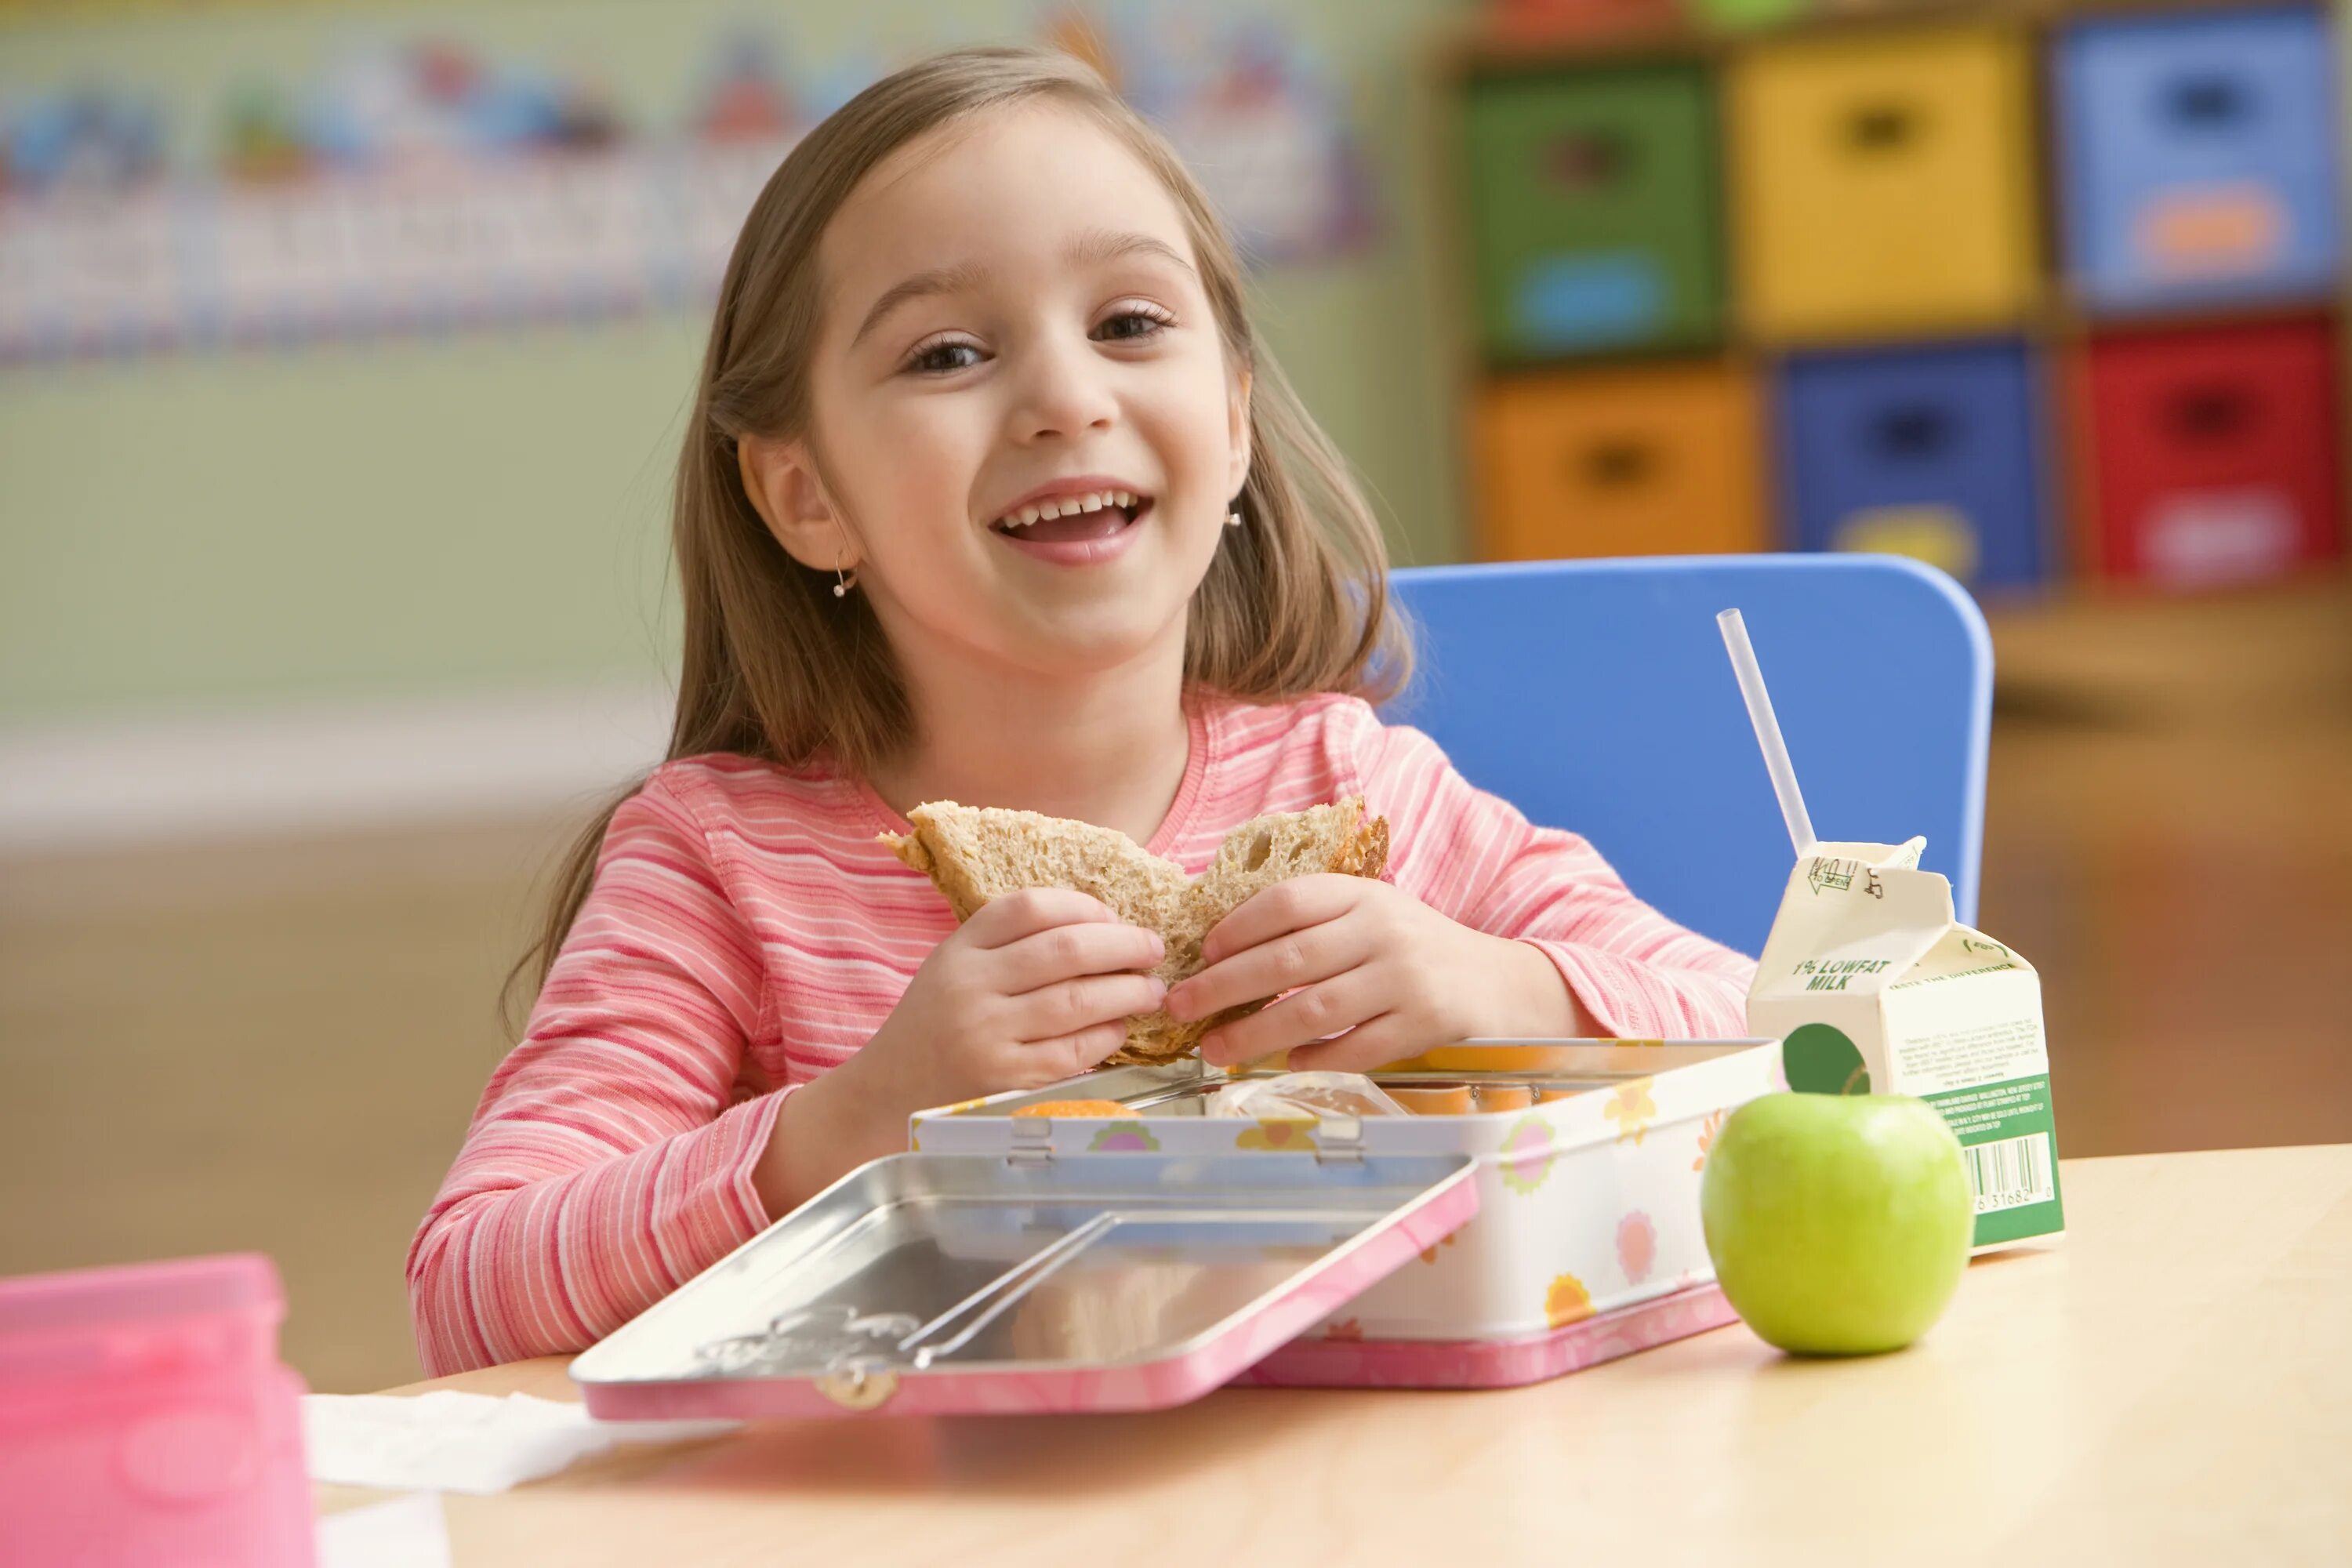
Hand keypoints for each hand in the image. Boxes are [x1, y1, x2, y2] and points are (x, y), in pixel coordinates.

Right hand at [849, 889, 1165, 1125]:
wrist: (886, 1094)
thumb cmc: (933, 1025)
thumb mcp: (953, 967)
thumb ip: (1009, 945)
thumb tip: (1102, 928)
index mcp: (959, 950)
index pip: (1030, 907)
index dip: (1084, 906)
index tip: (1114, 916)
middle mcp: (970, 987)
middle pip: (1065, 949)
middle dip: (1123, 945)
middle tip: (1153, 948)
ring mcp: (986, 1036)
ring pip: (1076, 1001)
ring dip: (1127, 992)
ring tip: (1151, 990)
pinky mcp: (1004, 1080)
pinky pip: (1072, 1052)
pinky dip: (1106, 1036)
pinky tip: (1120, 1028)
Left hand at [1164, 876, 1583, 1071]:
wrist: (1503, 985)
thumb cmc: (1418, 950)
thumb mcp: (1374, 916)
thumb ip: (1316, 925)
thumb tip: (1223, 954)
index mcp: (1365, 894)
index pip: (1288, 902)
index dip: (1237, 927)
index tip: (1202, 953)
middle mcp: (1384, 931)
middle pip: (1288, 960)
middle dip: (1223, 986)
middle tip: (1179, 1006)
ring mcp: (1406, 979)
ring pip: (1313, 1009)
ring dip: (1255, 1032)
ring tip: (1216, 1047)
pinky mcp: (1425, 1024)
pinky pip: (1356, 1048)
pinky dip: (1315, 1057)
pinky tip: (1288, 1061)